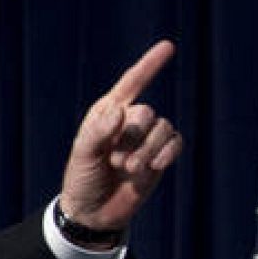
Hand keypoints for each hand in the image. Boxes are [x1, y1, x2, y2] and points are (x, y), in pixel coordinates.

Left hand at [59, 40, 182, 231]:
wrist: (94, 212)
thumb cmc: (82, 179)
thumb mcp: (82, 155)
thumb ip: (98, 132)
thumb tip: (120, 111)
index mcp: (106, 113)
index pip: (131, 84)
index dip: (149, 65)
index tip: (169, 46)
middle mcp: (128, 122)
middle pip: (147, 113)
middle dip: (133, 138)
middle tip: (115, 161)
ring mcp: (146, 139)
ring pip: (163, 129)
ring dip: (147, 151)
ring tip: (128, 170)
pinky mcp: (160, 156)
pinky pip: (176, 142)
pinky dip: (166, 154)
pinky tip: (153, 168)